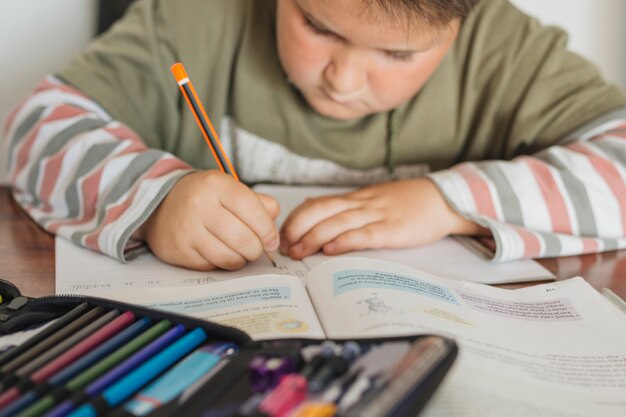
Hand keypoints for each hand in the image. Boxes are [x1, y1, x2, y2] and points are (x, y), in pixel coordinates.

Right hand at [133, 171, 279, 270]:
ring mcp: (187, 229)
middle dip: (257, 249)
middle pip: (244, 239)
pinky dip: (222, 263)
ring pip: (229, 257)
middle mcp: (199, 205)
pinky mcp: (179, 250)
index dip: (268, 229)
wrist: (160, 206)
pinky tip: (220, 252)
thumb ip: (258, 203)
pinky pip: (213, 265)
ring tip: (240, 251)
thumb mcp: (229, 189)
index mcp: (216, 184)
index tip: (272, 240)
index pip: (252, 209)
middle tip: (257, 248)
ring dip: (241, 259)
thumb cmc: (203, 199)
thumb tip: (273, 224)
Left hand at [279, 178, 486, 258]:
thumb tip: (315, 214)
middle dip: (298, 228)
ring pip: (338, 223)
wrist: (444, 200)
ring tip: (297, 252)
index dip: (297, 218)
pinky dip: (345, 242)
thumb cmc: (408, 203)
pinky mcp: (393, 230)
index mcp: (357, 198)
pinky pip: (365, 235)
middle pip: (322, 211)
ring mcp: (378, 216)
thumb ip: (348, 208)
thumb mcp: (374, 200)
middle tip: (283, 246)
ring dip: (313, 237)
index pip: (318, 203)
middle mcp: (362, 204)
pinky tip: (330, 250)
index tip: (283, 234)